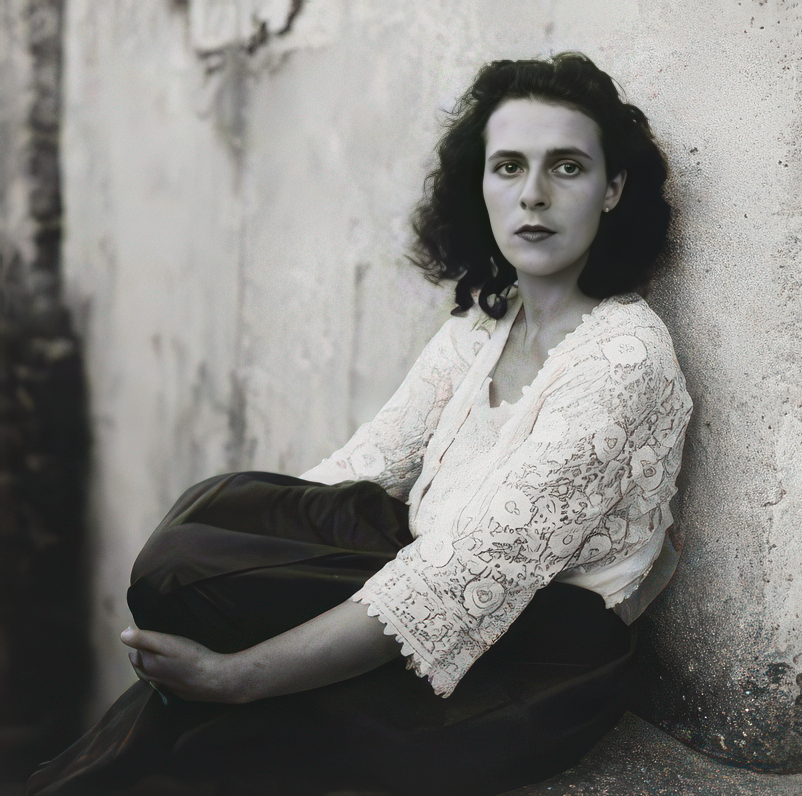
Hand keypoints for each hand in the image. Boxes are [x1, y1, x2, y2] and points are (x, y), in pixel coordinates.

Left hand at [120, 627, 240, 702]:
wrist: (214, 679)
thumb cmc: (191, 657)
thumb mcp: (167, 643)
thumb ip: (143, 638)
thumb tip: (123, 634)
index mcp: (146, 665)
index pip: (133, 650)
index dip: (138, 638)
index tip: (148, 628)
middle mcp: (151, 678)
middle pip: (139, 663)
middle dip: (141, 651)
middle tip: (155, 638)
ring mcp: (163, 686)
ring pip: (148, 673)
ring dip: (149, 662)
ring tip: (159, 651)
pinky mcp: (175, 691)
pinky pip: (160, 680)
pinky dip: (160, 672)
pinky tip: (170, 667)